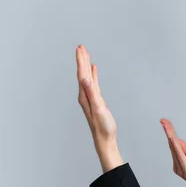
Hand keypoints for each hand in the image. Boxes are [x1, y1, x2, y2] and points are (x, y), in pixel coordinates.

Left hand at [76, 44, 122, 171]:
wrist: (104, 139)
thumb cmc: (103, 126)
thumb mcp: (98, 108)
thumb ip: (92, 93)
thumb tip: (85, 78)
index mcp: (85, 95)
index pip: (82, 74)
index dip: (81, 61)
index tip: (81, 49)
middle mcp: (85, 95)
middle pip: (82, 74)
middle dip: (82, 60)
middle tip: (81, 47)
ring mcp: (90, 97)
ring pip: (87, 77)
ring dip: (86, 66)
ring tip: (86, 55)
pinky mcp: (95, 100)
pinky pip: (93, 83)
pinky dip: (93, 75)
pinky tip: (93, 71)